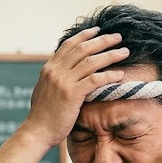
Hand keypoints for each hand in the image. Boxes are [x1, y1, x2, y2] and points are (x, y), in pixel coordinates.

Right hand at [22, 27, 128, 147]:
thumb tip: (65, 73)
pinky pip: (95, 79)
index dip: (84, 36)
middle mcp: (55, 71)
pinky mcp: (71, 94)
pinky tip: (120, 75)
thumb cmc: (43, 117)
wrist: (36, 132)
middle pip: (82, 48)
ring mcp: (63, 82)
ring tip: (124, 52)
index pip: (68, 45)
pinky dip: (109, 75)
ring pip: (91, 61)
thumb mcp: (45, 91)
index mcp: (49, 68)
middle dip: (102, 40)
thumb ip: (55, 79)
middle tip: (117, 37)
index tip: (97, 30)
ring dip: (110, 54)